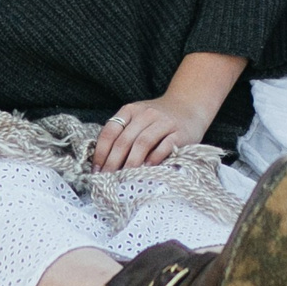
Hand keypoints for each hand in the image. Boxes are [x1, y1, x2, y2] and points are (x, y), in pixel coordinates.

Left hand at [92, 95, 212, 170]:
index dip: (101, 152)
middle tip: (107, 179)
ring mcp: (163, 122)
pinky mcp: (180, 132)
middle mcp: (145, 114)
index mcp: (130, 110)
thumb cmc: (158, 119)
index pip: (110, 131)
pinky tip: (147, 170)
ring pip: (143, 143)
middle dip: (113, 162)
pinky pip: (164, 146)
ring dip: (131, 162)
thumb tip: (103, 163)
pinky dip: (154, 159)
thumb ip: (123, 134)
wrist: (189, 106)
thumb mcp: (138, 119)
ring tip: (124, 178)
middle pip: (124, 140)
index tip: (96, 170)